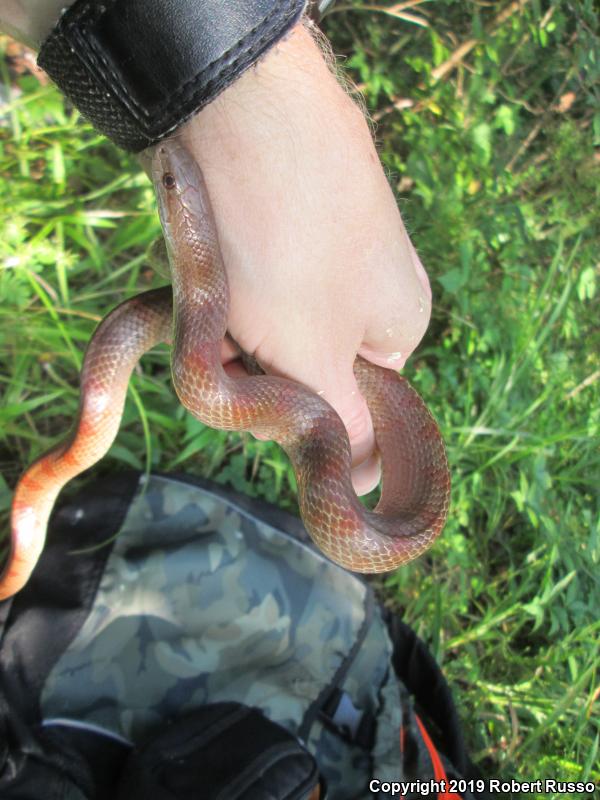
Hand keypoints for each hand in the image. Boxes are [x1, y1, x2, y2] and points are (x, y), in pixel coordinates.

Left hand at [180, 21, 430, 494]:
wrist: (234, 100)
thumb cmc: (283, 246)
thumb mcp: (313, 357)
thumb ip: (342, 429)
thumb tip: (362, 483)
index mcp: (401, 321)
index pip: (354, 407)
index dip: (302, 413)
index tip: (265, 387)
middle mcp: (375, 278)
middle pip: (307, 359)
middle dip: (261, 362)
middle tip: (234, 332)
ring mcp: (333, 235)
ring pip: (272, 316)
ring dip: (236, 318)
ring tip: (220, 279)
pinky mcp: (288, 203)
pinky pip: (254, 267)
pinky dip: (226, 272)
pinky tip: (211, 248)